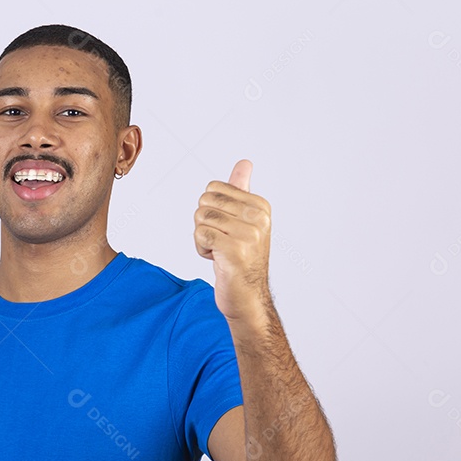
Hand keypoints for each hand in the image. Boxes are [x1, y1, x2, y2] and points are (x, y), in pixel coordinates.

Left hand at [194, 159, 272, 325]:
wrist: (247, 297)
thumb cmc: (242, 259)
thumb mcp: (244, 221)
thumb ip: (241, 191)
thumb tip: (244, 163)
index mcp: (260, 205)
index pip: (213, 189)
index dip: (212, 210)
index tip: (226, 229)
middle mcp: (258, 217)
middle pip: (204, 202)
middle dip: (204, 224)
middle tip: (221, 242)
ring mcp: (248, 234)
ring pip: (200, 219)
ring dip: (203, 238)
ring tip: (221, 252)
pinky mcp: (234, 250)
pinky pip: (200, 235)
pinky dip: (201, 250)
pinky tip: (218, 260)